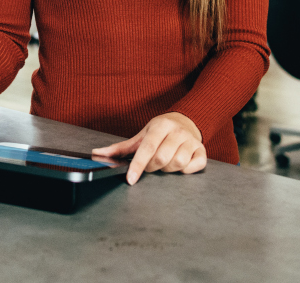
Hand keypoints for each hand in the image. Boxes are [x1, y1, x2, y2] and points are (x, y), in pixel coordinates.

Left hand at [91, 113, 205, 184]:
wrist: (186, 121)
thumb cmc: (160, 131)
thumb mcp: (141, 135)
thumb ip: (121, 147)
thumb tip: (97, 153)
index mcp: (160, 126)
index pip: (147, 147)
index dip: (138, 165)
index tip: (131, 179)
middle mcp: (177, 131)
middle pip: (162, 158)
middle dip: (152, 167)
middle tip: (151, 165)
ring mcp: (192, 141)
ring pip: (178, 163)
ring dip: (168, 169)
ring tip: (165, 163)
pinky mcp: (202, 150)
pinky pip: (195, 166)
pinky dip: (187, 171)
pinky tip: (181, 166)